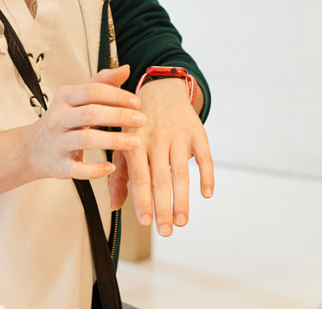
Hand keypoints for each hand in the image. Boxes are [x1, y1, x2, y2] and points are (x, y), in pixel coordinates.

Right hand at [25, 66, 145, 180]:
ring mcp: (58, 142)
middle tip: (141, 120)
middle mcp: (59, 118)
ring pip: (86, 140)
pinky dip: (95, 169)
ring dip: (113, 141)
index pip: (93, 91)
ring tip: (135, 142)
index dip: (117, 95)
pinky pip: (78, 169)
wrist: (34, 148)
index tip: (137, 102)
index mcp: (65, 98)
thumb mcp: (78, 96)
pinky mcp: (59, 165)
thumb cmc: (64, 118)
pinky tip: (111, 167)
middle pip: (90, 114)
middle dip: (119, 116)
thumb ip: (102, 82)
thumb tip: (124, 69)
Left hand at [108, 77, 213, 235]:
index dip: (142, 200)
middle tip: (166, 231)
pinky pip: (205, 157)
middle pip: (161, 178)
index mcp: (135, 142)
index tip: (146, 222)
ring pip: (181, 171)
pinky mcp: (197, 132)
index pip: (139, 177)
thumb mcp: (123, 144)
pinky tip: (206, 193)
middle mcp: (156, 138)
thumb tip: (114, 206)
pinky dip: (207, 175)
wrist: (161, 90)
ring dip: (183, 198)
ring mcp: (178, 135)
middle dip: (163, 207)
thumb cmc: (138, 124)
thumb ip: (118, 176)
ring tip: (182, 221)